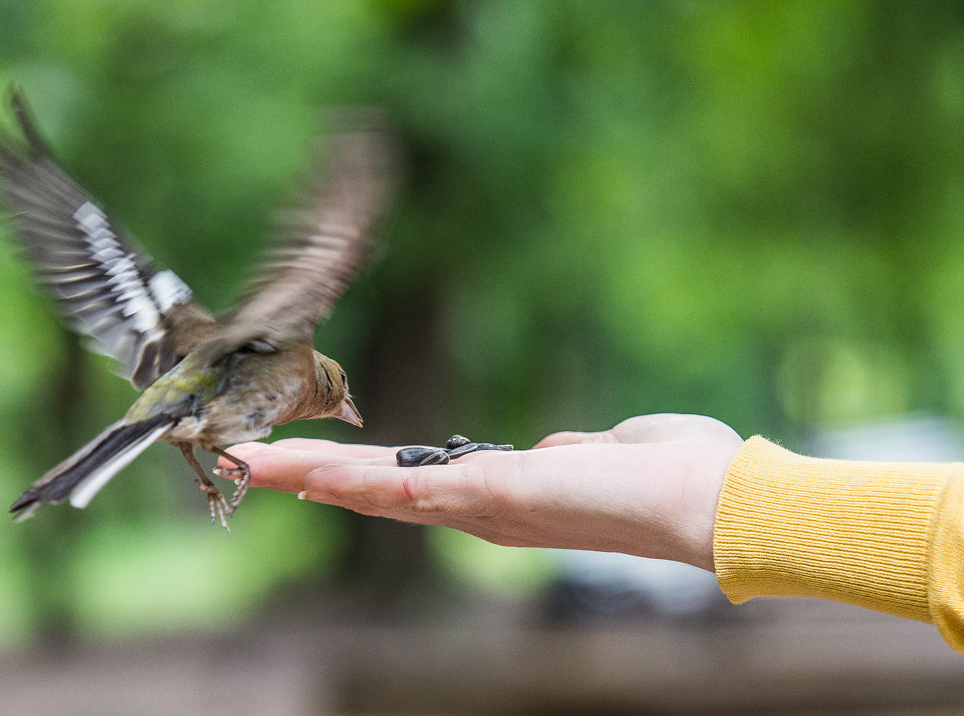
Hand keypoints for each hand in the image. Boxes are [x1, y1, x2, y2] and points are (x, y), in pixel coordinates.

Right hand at [223, 414, 741, 570]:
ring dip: (309, 476)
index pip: (412, 486)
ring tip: (251, 463)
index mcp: (504, 497)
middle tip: (249, 463)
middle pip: (377, 493)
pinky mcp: (492, 496)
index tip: (310, 461)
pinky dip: (348, 481)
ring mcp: (481, 507)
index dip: (357, 475)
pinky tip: (301, 472)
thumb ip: (565, 454)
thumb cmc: (674, 474)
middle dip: (310, 476)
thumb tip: (548, 451)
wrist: (715, 503)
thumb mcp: (602, 451)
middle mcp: (482, 511)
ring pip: (375, 492)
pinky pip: (406, 489)